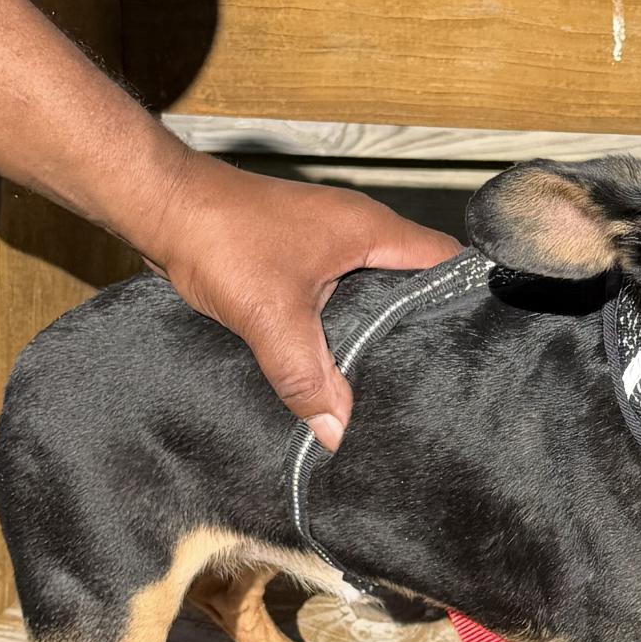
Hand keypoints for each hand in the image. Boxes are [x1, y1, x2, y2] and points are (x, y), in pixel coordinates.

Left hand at [143, 152, 459, 449]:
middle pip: (415, 281)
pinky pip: (344, 295)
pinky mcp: (303, 258)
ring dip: (383, 329)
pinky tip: (346, 364)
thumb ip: (308, 379)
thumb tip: (338, 434)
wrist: (161, 208)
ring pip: (377, 291)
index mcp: (371, 231)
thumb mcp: (273, 319)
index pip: (444, 261)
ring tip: (400, 379)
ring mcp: (330, 244)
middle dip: (426, 326)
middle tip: (441, 376)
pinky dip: (349, 326)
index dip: (466, 299)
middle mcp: (359, 232)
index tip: (479, 344)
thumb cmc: (221, 239)